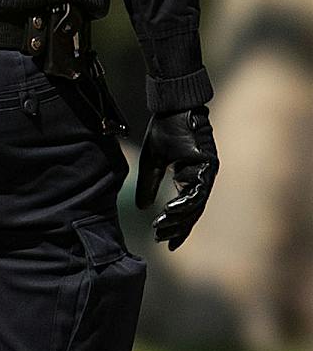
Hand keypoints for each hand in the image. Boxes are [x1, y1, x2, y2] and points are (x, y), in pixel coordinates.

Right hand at [134, 106, 218, 249]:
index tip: (166, 243)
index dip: (177, 226)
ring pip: (196, 204)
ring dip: (179, 218)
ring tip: (162, 228)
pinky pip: (198, 190)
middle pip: (193, 211)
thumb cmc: (164, 131)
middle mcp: (203, 177)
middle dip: (177, 227)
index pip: (186, 208)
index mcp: (191, 177)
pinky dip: (184, 202)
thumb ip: (148, 185)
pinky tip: (169, 211)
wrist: (172, 108)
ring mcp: (207, 172)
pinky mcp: (208, 165)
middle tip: (162, 240)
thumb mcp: (151, 162)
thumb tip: (142, 208)